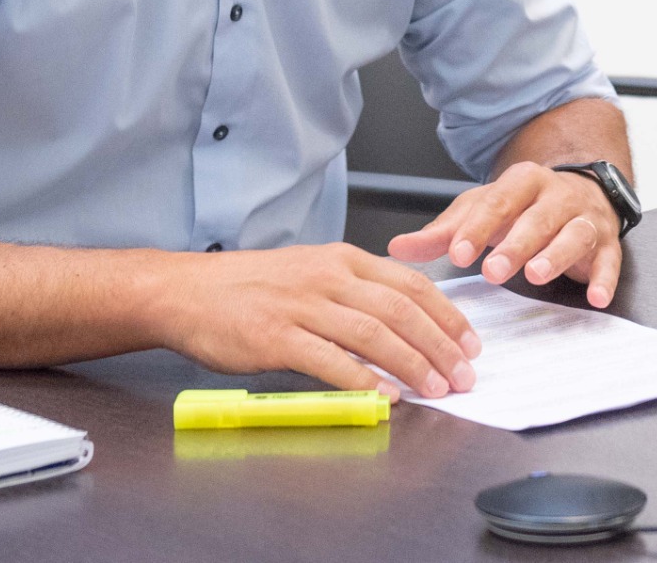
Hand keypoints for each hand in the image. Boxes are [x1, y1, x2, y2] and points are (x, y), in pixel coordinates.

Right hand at [151, 242, 481, 398]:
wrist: (187, 292)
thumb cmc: (249, 287)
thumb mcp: (310, 272)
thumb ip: (354, 292)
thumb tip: (404, 322)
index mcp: (341, 259)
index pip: (410, 284)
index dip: (447, 314)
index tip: (469, 342)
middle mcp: (327, 277)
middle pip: (400, 310)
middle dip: (440, 345)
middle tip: (464, 374)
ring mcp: (301, 306)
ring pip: (373, 334)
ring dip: (412, 364)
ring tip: (437, 388)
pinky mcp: (276, 337)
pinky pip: (329, 360)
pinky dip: (363, 379)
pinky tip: (385, 396)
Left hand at [387, 160, 624, 307]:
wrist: (581, 189)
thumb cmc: (523, 207)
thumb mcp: (482, 212)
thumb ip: (443, 232)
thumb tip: (396, 248)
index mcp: (522, 182)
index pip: (497, 202)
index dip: (477, 228)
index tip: (457, 253)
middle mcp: (557, 195)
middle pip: (538, 216)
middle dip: (516, 243)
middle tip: (494, 270)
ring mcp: (585, 217)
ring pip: (574, 233)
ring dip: (557, 255)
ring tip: (537, 276)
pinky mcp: (608, 242)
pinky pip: (610, 258)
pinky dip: (605, 277)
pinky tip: (596, 297)